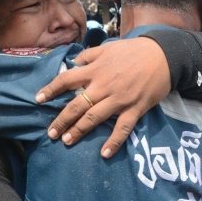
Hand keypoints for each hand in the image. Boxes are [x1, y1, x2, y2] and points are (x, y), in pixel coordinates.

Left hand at [35, 37, 170, 157]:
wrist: (163, 56)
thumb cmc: (133, 51)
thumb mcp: (107, 47)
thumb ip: (88, 55)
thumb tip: (73, 62)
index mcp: (95, 70)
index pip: (67, 80)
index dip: (51, 90)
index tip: (38, 99)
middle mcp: (103, 86)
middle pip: (76, 105)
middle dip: (62, 120)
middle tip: (51, 133)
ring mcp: (119, 99)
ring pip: (94, 118)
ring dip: (79, 131)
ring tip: (66, 141)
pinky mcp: (135, 109)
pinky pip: (122, 128)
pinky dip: (114, 142)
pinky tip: (104, 153)